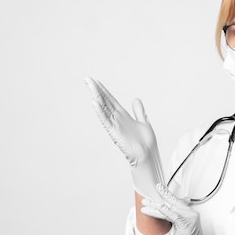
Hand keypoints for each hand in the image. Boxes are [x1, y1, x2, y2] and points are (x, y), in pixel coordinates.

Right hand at [85, 76, 164, 200]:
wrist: (147, 155)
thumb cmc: (146, 142)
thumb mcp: (143, 121)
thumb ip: (139, 111)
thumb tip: (136, 99)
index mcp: (123, 116)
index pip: (110, 100)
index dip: (104, 90)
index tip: (96, 81)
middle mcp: (117, 119)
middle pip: (104, 101)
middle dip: (96, 90)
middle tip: (87, 79)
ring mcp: (115, 125)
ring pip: (103, 108)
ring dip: (96, 97)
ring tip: (89, 86)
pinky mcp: (114, 133)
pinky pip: (105, 121)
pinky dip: (100, 112)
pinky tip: (94, 103)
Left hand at [141, 184, 231, 234]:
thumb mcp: (178, 229)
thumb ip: (173, 219)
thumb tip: (162, 214)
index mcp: (189, 213)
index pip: (175, 201)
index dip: (165, 195)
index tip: (156, 190)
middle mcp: (190, 213)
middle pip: (171, 202)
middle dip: (157, 199)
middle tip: (146, 197)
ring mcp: (189, 218)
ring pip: (169, 208)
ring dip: (155, 206)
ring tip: (145, 204)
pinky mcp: (186, 224)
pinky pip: (172, 216)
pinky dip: (162, 211)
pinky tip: (155, 209)